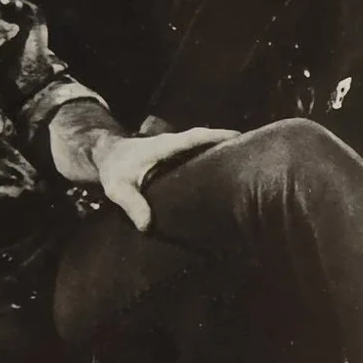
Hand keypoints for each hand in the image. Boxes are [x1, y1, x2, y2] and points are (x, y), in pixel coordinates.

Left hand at [87, 125, 235, 229]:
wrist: (106, 157)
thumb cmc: (114, 169)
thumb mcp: (118, 188)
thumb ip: (132, 204)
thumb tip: (148, 226)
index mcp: (166, 146)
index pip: (196, 137)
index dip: (217, 137)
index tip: (239, 137)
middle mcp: (175, 143)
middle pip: (208, 139)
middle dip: (230, 143)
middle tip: (256, 151)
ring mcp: (177, 148)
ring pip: (205, 145)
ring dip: (224, 150)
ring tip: (249, 163)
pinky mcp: (177, 155)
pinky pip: (200, 152)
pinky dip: (214, 157)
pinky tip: (226, 173)